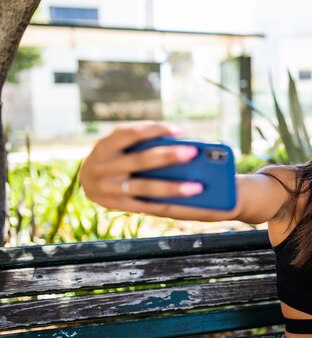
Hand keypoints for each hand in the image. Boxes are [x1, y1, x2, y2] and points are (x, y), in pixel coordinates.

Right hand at [79, 122, 201, 213]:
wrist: (87, 182)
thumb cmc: (115, 157)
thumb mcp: (119, 145)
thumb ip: (140, 141)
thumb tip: (180, 142)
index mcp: (106, 145)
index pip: (131, 133)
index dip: (154, 130)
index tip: (178, 130)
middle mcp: (104, 167)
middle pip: (140, 160)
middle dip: (167, 156)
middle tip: (193, 152)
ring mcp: (110, 189)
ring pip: (146, 188)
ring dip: (172, 188)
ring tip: (197, 188)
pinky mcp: (119, 206)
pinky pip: (149, 207)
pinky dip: (170, 205)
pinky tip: (189, 205)